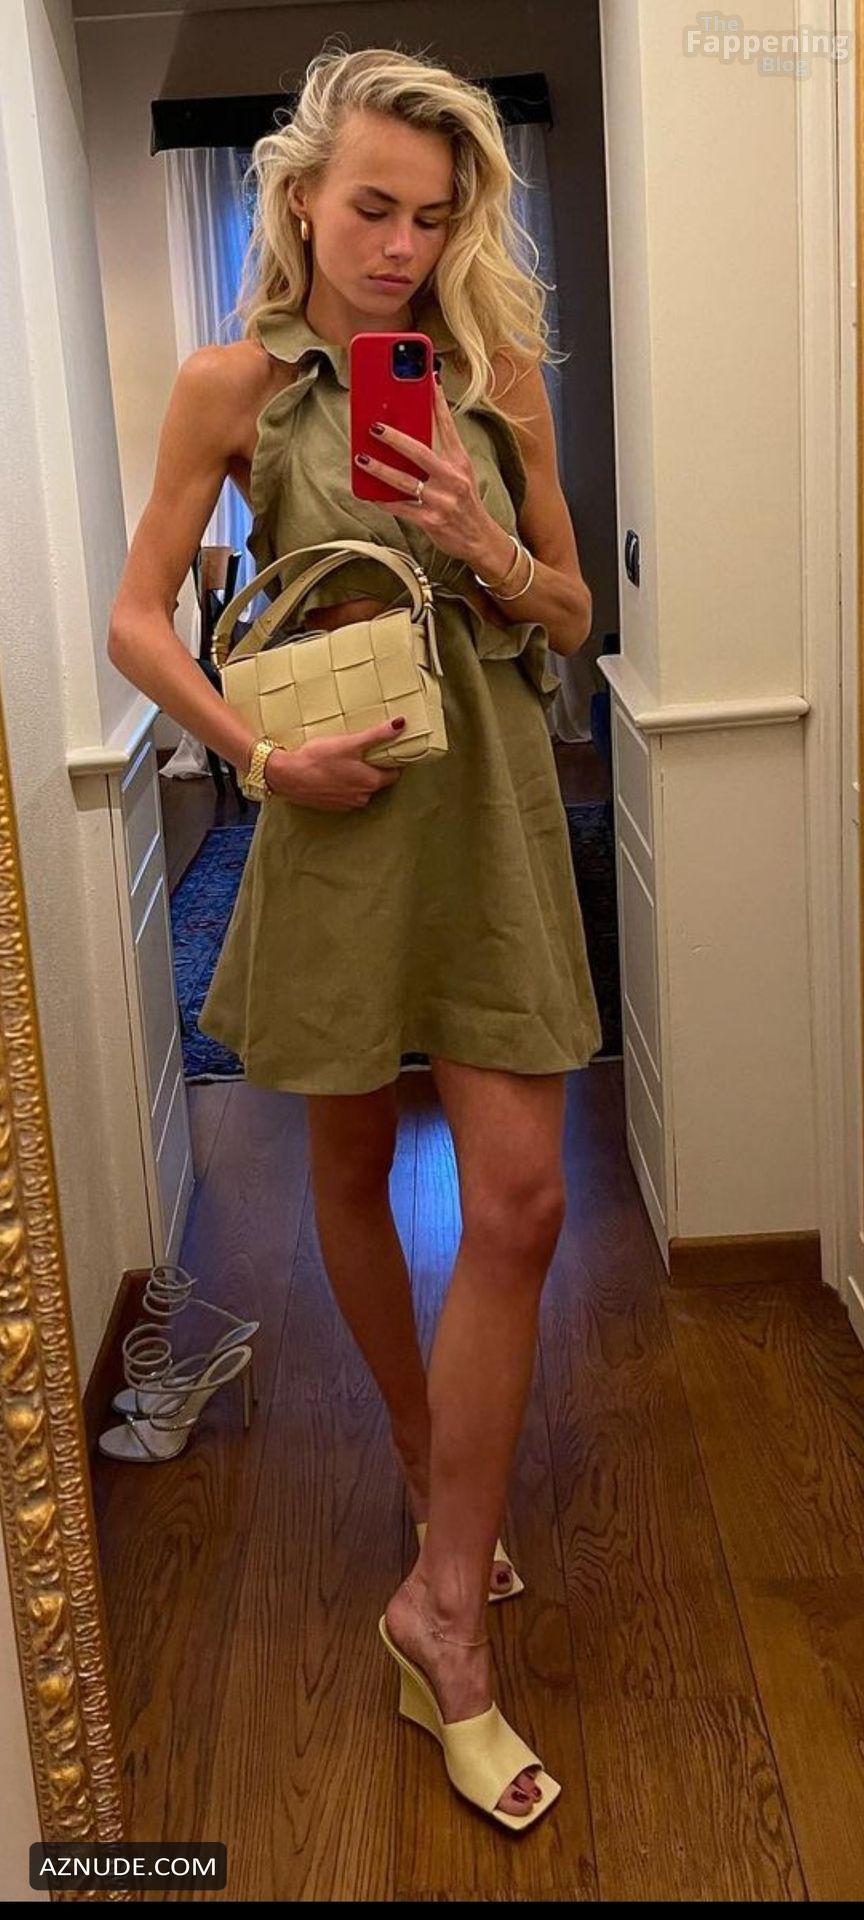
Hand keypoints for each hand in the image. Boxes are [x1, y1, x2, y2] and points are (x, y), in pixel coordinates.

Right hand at [263, 720, 406, 810]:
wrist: (287, 776)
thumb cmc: (319, 759)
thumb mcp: (350, 743)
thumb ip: (377, 735)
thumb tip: (401, 724)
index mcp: (371, 782)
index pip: (394, 773)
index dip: (391, 760)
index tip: (386, 749)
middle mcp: (363, 797)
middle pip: (378, 781)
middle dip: (374, 768)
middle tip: (364, 751)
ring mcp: (347, 804)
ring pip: (361, 788)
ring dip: (358, 777)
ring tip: (346, 760)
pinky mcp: (332, 805)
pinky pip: (345, 794)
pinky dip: (343, 784)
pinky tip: (333, 772)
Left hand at [354, 377, 496, 564]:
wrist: (480, 539)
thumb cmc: (465, 503)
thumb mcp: (461, 473)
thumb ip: (440, 455)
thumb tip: (409, 435)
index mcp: (460, 462)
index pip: (446, 426)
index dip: (436, 402)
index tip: (427, 380)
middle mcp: (452, 479)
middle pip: (420, 452)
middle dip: (394, 438)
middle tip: (374, 427)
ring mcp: (441, 500)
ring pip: (405, 481)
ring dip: (380, 470)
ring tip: (362, 459)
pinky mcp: (431, 520)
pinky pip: (401, 508)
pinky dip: (384, 501)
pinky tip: (370, 493)